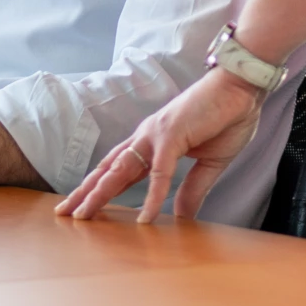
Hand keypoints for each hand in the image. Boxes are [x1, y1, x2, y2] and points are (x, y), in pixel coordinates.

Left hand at [56, 67, 267, 223]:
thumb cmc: (225, 117)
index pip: (119, 171)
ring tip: (84, 215)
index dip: (100, 189)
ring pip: (121, 169)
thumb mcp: (208, 164)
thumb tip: (180, 218)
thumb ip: (191, 190)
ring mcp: (156, 135)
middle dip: (86, 192)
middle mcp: (147, 137)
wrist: (241, 87)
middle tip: (64, 214)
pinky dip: (153, 196)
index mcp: (153, 143)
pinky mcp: (173, 136)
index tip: (82, 206)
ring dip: (101, 193)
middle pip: (109, 170)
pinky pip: (160, 172)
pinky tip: (146, 217)